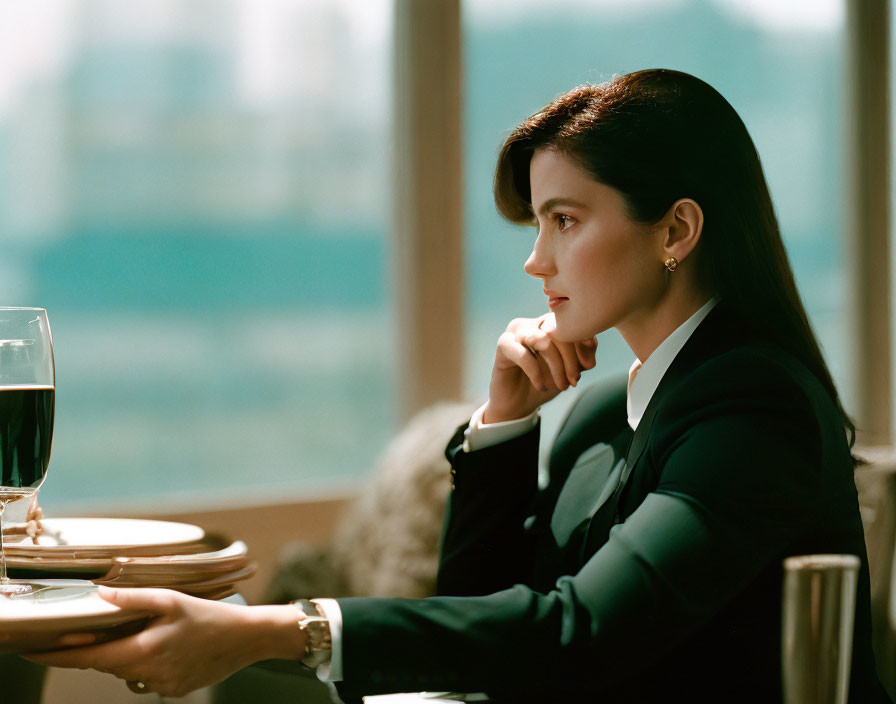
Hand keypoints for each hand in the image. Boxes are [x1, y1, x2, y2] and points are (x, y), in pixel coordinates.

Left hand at [24, 587, 305, 697]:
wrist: (248, 638)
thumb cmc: (212, 615)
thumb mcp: (172, 599)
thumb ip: (133, 597)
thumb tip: (100, 593)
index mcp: (143, 651)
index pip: (88, 657)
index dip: (57, 654)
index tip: (32, 650)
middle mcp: (147, 674)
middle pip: (107, 664)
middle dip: (98, 647)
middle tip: (99, 626)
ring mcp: (161, 686)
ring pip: (126, 672)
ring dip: (125, 654)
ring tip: (147, 632)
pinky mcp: (174, 691)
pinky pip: (147, 679)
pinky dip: (147, 663)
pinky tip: (168, 646)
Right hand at [485, 313, 596, 422]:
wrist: (519, 403)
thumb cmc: (546, 382)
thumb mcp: (571, 370)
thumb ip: (584, 355)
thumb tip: (590, 341)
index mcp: (551, 323)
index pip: (573, 323)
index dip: (583, 343)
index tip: (587, 366)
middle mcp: (534, 322)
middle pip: (559, 330)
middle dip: (571, 358)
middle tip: (573, 381)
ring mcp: (516, 331)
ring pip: (542, 340)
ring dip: (556, 365)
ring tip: (561, 385)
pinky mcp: (503, 345)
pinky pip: (523, 354)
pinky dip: (535, 372)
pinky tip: (540, 386)